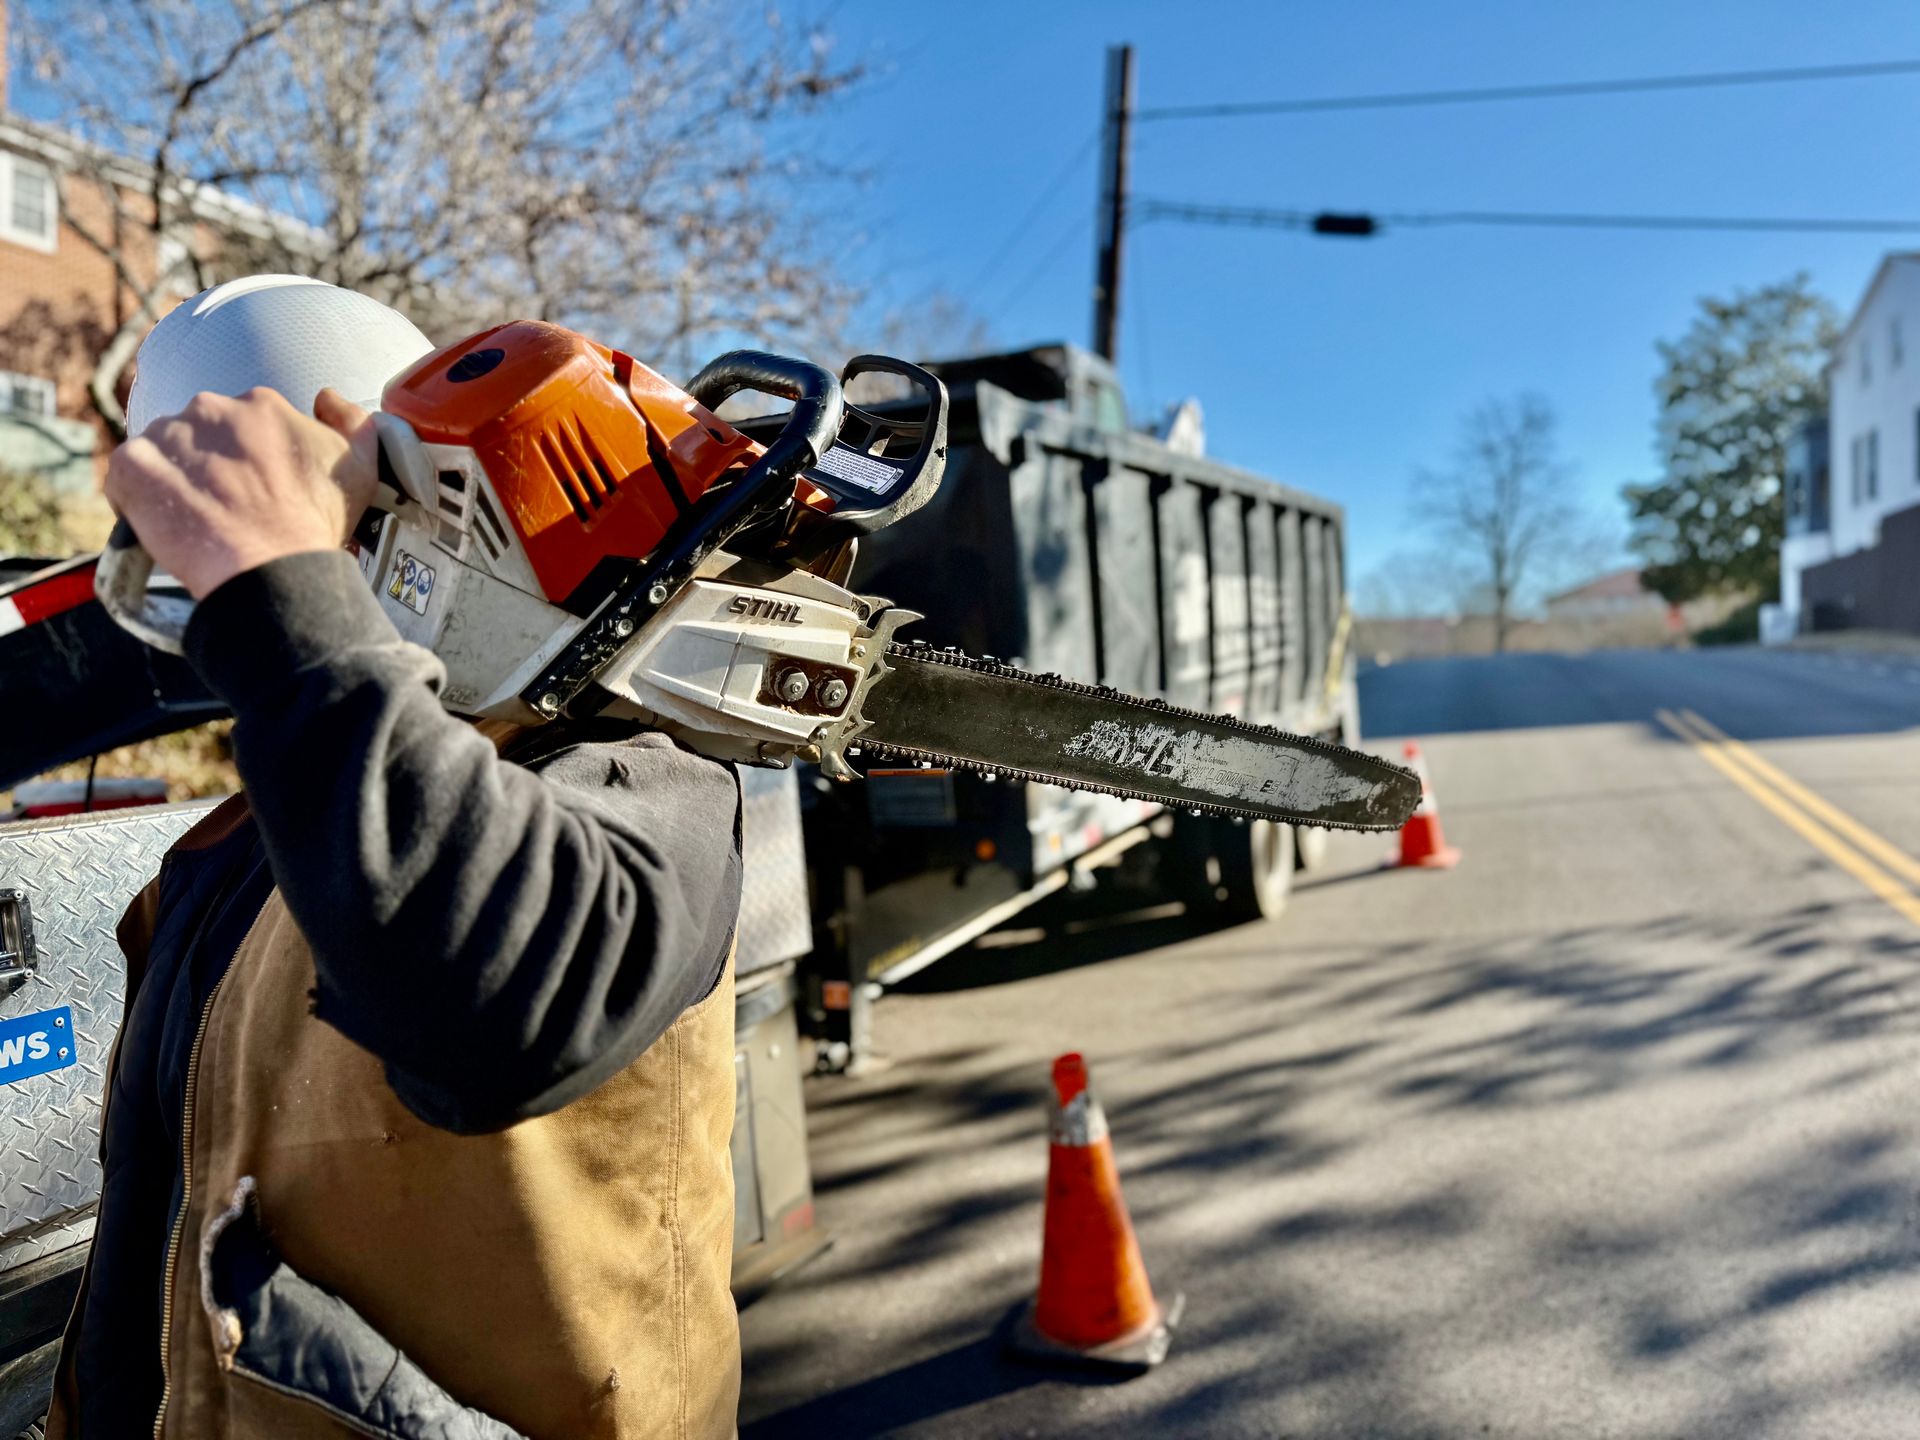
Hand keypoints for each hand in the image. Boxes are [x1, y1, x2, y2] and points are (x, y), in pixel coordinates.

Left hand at [104, 386, 380, 598]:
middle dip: (209, 462)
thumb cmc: (316, 525)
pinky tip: (166, 524)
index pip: (244, 422)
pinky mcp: (131, 466)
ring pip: (164, 449)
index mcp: (261, 404)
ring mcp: (167, 435)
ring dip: (175, 477)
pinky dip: (138, 496)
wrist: (271, 569)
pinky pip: (126, 474)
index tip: (254, 486)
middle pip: (201, 431)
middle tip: (226, 505)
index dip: (249, 457)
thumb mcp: (361, 468)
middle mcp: (211, 408)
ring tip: (197, 519)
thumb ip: (352, 420)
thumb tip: (327, 397)